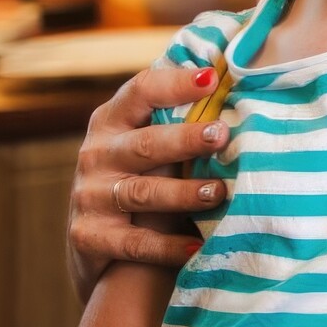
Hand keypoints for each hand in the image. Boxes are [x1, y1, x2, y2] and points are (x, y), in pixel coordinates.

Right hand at [69, 63, 231, 298]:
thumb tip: (236, 86)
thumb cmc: (140, 177)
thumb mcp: (148, 143)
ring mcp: (90, 196)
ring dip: (184, 193)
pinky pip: (136, 243)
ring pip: (143, 193)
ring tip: (219, 192)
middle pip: (145, 144)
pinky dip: (167, 247)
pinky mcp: (90, 237)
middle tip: (222, 135)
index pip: (140, 92)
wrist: (95, 243)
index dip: (174, 84)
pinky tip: (197, 248)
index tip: (211, 79)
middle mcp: (96, 154)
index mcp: (112, 120)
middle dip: (185, 139)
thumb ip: (177, 119)